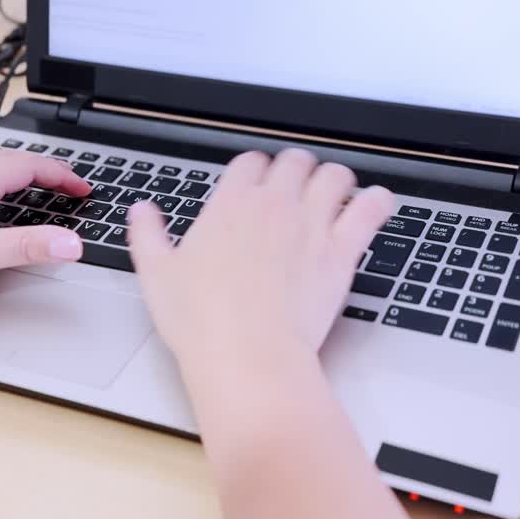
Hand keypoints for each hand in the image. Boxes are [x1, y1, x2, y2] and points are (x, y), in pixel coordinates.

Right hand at [127, 149, 392, 382]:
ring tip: (335, 195)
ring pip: (335, 176)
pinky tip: (376, 205)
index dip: (255, 171)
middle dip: (296, 171)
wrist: (247, 356)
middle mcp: (274, 204)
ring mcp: (312, 224)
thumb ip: (148, 235)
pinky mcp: (343, 251)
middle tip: (297, 190)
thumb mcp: (157, 275)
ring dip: (336, 180)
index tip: (256, 186)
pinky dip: (377, 202)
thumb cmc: (202, 322)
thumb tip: (142, 211)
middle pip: (295, 162)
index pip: (250, 162)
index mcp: (230, 204)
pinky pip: (371, 208)